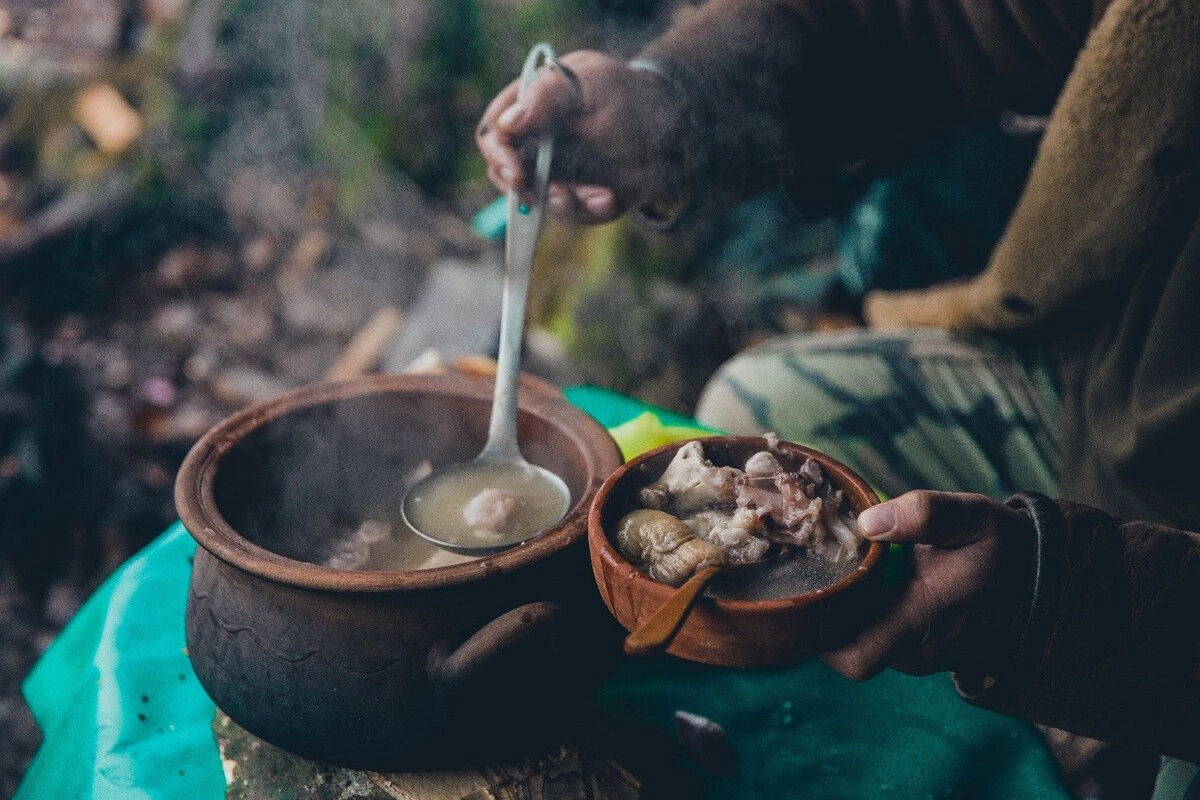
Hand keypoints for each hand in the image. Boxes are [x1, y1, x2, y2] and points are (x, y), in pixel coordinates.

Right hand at [475, 50, 689, 224]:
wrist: (673, 128)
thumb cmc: (628, 94)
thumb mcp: (591, 81)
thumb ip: (547, 95)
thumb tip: (508, 123)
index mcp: (530, 108)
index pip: (494, 134)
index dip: (498, 155)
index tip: (517, 173)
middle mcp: (535, 143)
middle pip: (506, 175)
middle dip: (531, 192)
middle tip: (562, 195)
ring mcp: (555, 173)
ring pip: (539, 202)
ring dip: (567, 204)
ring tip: (601, 196)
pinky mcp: (578, 196)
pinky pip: (572, 215)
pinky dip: (591, 211)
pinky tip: (611, 197)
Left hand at [822, 490, 1036, 680]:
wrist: (1043, 586)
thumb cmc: (1005, 551)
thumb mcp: (976, 518)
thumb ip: (927, 514)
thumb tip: (868, 521)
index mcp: (923, 622)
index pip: (854, 656)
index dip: (820, 633)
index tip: (807, 590)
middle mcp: (915, 650)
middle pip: (844, 646)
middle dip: (824, 610)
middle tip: (811, 565)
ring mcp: (916, 654)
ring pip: (859, 640)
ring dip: (844, 608)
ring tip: (834, 563)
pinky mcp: (918, 649)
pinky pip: (877, 635)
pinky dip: (863, 610)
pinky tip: (860, 574)